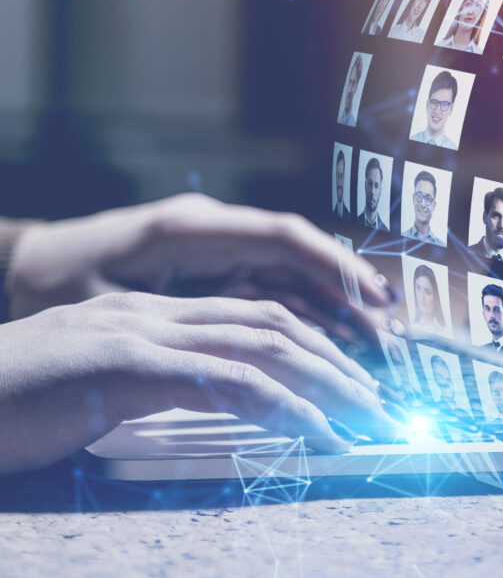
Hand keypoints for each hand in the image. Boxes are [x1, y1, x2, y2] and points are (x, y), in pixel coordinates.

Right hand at [0, 292, 398, 474]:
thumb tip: (204, 396)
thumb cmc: (14, 401)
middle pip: (274, 325)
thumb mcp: (95, 384)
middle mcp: (158, 314)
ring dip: (328, 383)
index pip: (255, 317)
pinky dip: (286, 407)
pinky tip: (321, 432)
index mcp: (154, 315)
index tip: (349, 381)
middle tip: (380, 401)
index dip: (311, 345)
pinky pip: (230, 382)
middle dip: (336, 361)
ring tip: (370, 417)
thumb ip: (152, 379)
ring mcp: (145, 334)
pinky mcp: (129, 367)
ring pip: (265, 346)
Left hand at [9, 193, 392, 337]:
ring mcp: (219, 249)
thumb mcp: (108, 304)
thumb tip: (244, 347)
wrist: (36, 265)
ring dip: (333, 302)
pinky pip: (273, 286)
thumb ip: (175, 319)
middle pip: (297, 256)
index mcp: (191, 230)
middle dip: (346, 289)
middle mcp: (216, 232)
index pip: (279, 238)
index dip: (331, 265)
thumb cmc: (64, 280)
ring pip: (291, 272)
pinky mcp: (217, 268)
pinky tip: (335, 334)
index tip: (372, 295)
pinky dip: (306, 309)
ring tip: (377, 336)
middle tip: (390, 328)